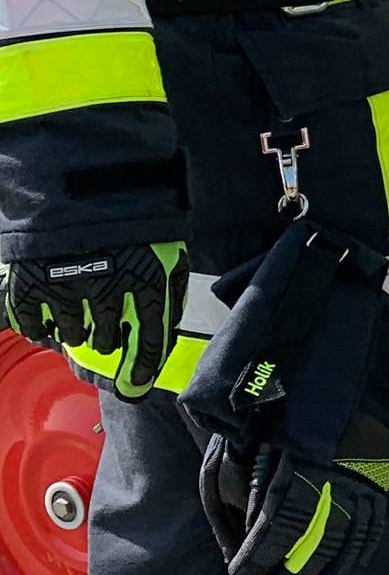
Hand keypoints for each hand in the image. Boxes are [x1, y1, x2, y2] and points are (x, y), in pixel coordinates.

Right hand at [3, 242, 187, 400]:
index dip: (144, 366)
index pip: (151, 336)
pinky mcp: (30, 283)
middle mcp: (107, 285)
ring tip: (79, 311)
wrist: (81, 188)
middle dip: (108, 340)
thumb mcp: (166, 252)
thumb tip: (166, 333)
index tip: (136, 386)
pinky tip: (50, 315)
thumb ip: (171, 291)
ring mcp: (66, 285)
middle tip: (105, 329)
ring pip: (73, 336)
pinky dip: (42, 327)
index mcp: (147, 276)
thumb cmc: (132, 225)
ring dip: (77, 331)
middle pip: (107, 340)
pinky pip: (35, 326)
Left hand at [202, 423, 388, 574]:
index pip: (279, 524)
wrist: (327, 372)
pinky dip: (355, 561)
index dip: (259, 556)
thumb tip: (236, 543)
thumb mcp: (251, 442)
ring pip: (346, 545)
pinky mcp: (378, 484)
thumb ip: (242, 491)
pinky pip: (371, 532)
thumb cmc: (280, 412)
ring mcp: (364, 482)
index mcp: (301, 462)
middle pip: (313, 543)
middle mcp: (337, 476)